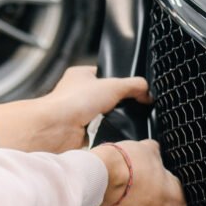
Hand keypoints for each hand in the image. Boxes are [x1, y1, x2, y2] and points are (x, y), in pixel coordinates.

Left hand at [0, 66, 150, 152]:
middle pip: (107, 96)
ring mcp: (78, 113)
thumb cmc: (73, 101)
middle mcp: (77, 93)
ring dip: (113, 118)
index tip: (135, 87)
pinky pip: (102, 131)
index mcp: (80, 75)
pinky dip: (107, 131)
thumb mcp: (113, 85)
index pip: (104, 74)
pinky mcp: (81, 132)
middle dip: (119, 101)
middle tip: (131, 104)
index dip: (120, 79)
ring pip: (105, 114)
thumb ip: (135, 86)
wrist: (57, 128)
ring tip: (119, 118)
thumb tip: (148, 92)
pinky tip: (111, 130)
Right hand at [89, 140, 186, 205]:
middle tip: (135, 190)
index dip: (164, 189)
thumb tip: (155, 151)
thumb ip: (157, 155)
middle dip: (149, 204)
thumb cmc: (125, 165)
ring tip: (121, 198)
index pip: (177, 197)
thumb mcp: (148, 149)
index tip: (154, 183)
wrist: (99, 177)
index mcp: (175, 199)